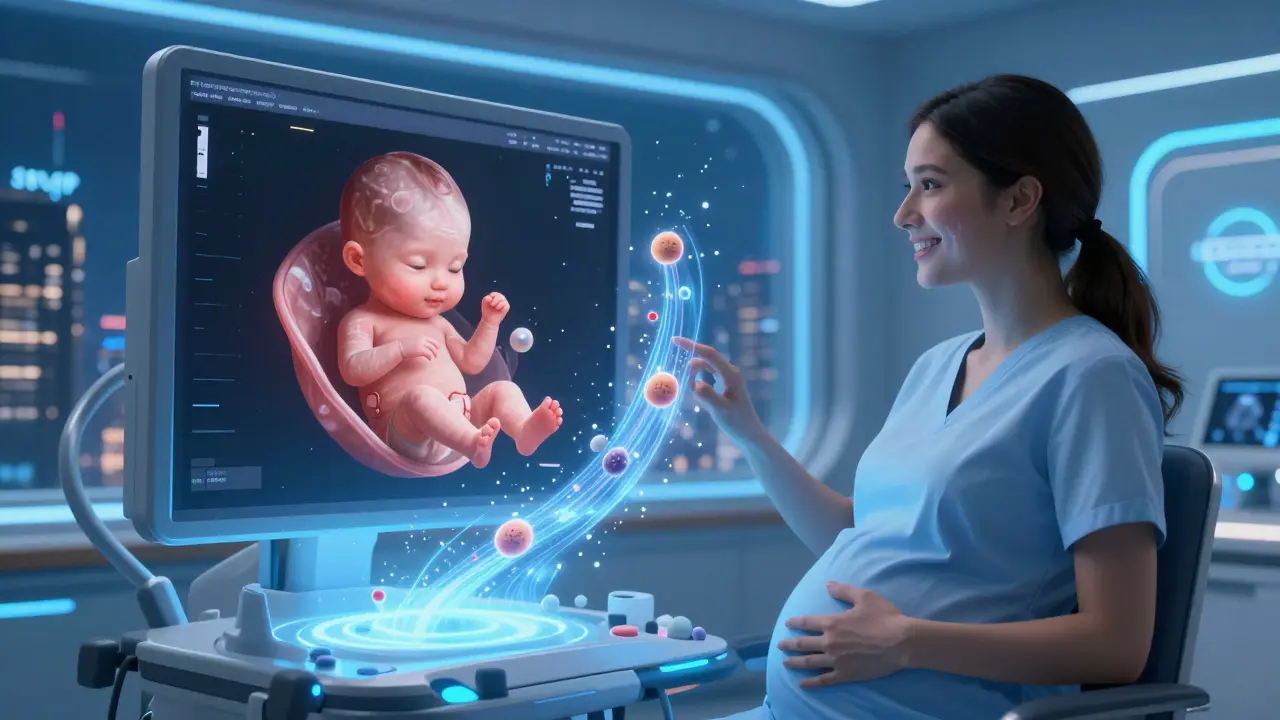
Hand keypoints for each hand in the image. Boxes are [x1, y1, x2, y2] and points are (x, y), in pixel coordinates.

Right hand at [398, 336, 439, 360]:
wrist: (399, 348)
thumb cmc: (404, 346)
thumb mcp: (413, 341)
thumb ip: (418, 342)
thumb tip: (422, 346)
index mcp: (420, 337)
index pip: (431, 340)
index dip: (435, 344)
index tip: (437, 348)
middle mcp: (422, 339)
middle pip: (432, 345)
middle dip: (436, 350)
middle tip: (436, 355)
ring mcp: (421, 344)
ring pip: (432, 349)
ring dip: (434, 354)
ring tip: (434, 357)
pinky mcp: (420, 350)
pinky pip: (428, 353)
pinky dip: (430, 357)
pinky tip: (430, 359)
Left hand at [480, 292, 508, 324]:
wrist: (489, 320)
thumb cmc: (487, 311)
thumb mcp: (484, 303)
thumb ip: (486, 299)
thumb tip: (490, 298)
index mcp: (495, 296)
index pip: (494, 294)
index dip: (491, 298)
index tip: (489, 303)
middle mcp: (500, 298)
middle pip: (499, 296)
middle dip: (495, 300)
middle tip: (491, 305)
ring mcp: (504, 302)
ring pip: (503, 301)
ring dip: (498, 305)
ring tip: (496, 308)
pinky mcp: (507, 307)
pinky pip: (506, 306)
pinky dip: (502, 308)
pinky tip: (500, 310)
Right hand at [672, 336, 766, 445]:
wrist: (749, 433)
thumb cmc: (737, 422)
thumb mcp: (721, 411)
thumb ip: (708, 396)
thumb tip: (694, 383)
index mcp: (731, 375)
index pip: (708, 354)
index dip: (691, 345)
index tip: (674, 340)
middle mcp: (729, 372)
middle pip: (705, 359)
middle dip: (691, 367)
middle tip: (684, 383)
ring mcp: (727, 377)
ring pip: (704, 368)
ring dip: (695, 376)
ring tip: (695, 394)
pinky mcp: (724, 384)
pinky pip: (707, 377)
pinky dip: (699, 383)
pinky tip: (701, 397)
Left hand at [777, 583, 911, 687]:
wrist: (902, 642)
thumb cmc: (884, 617)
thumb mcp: (864, 597)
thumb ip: (844, 591)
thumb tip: (828, 584)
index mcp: (832, 623)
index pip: (807, 622)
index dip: (795, 623)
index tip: (787, 624)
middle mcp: (829, 642)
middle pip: (803, 644)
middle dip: (790, 644)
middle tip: (780, 646)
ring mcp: (836, 660)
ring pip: (809, 662)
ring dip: (796, 662)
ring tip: (786, 663)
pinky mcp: (845, 674)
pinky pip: (824, 680)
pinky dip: (811, 682)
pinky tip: (803, 683)